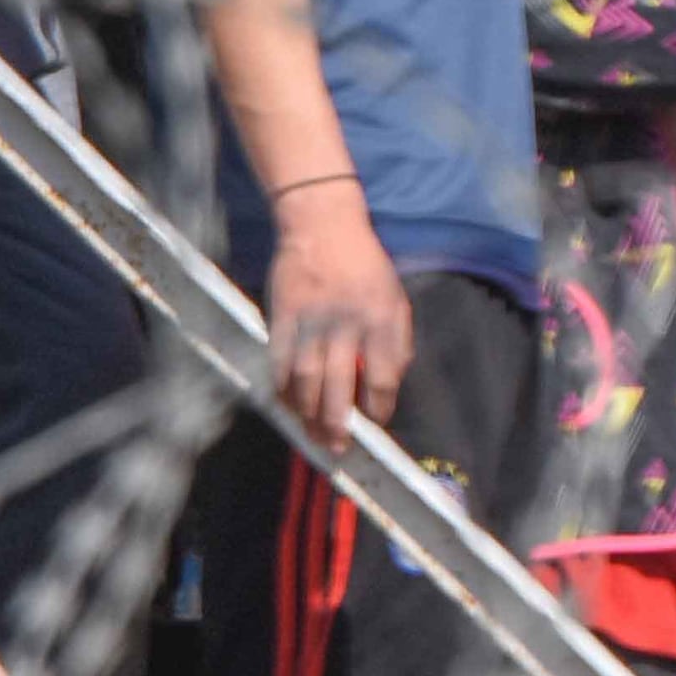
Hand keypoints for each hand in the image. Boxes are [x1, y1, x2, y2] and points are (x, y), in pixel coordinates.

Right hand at [262, 187, 413, 435]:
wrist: (322, 226)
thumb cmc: (366, 267)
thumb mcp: (396, 300)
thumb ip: (396, 343)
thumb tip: (386, 387)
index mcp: (382, 319)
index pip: (384, 376)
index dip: (379, 407)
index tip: (375, 421)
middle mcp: (346, 323)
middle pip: (338, 386)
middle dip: (338, 424)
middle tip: (339, 448)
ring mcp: (310, 322)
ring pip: (305, 381)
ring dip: (308, 415)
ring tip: (314, 436)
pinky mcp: (281, 319)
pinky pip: (279, 364)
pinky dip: (283, 391)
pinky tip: (289, 407)